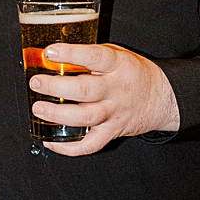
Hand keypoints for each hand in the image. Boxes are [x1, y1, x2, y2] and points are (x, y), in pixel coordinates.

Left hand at [31, 40, 179, 153]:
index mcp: (118, 65)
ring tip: (39, 109)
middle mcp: (116, 90)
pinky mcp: (112, 131)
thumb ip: (91, 56)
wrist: (162, 98)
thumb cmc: (134, 74)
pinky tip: (52, 141)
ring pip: (85, 118)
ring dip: (58, 115)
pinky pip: (91, 145)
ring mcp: (115, 113)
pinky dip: (69, 148)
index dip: (71, 54)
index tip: (50, 52)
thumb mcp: (118, 55)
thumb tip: (55, 55)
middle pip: (85, 90)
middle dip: (56, 87)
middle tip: (37, 83)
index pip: (94, 57)